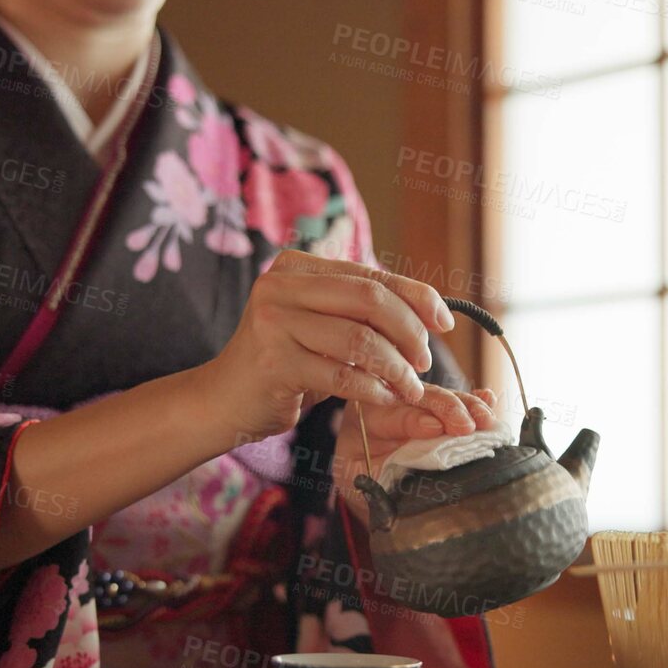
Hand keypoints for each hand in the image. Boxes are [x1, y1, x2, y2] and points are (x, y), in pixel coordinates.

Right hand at [198, 249, 476, 442]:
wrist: (223, 401)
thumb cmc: (283, 363)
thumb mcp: (321, 326)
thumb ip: (360, 312)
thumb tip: (430, 310)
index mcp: (296, 266)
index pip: (371, 275)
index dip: (416, 297)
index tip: (445, 323)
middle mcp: (281, 286)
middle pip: (370, 299)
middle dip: (410, 332)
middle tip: (424, 362)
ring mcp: (273, 322)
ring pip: (360, 340)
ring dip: (396, 368)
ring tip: (410, 388)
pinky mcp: (273, 363)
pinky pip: (342, 375)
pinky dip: (373, 390)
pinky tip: (384, 399)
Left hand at [336, 388, 497, 524]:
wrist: (372, 473)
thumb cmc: (366, 477)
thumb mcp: (363, 480)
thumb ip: (374, 479)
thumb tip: (394, 489)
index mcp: (369, 415)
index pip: (393, 414)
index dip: (414, 420)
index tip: (435, 428)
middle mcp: (396, 399)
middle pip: (424, 397)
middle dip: (448, 409)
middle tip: (466, 426)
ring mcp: (422, 401)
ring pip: (448, 396)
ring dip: (470, 407)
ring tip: (486, 422)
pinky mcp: (444, 409)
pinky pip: (463, 400)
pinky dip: (478, 401)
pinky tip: (490, 401)